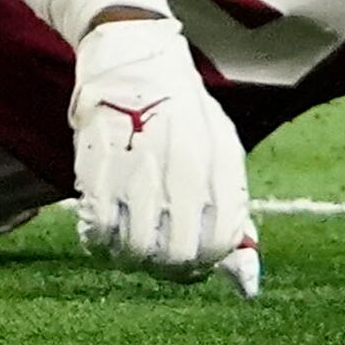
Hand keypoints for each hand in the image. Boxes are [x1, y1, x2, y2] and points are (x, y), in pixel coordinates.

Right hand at [71, 15, 259, 294]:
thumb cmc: (185, 117)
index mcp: (221, 166)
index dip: (207, 263)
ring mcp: (139, 170)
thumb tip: (248, 285)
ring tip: (132, 242)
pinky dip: (100, 243)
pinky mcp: (96, 168)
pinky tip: (105, 229)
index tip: (195, 258)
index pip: (221, 243)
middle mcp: (182, 170)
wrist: (136, 60)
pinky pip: (97, 232)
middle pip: (178, 256)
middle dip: (170, 268)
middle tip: (161, 258)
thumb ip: (236, 219)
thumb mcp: (222, 157)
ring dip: (133, 259)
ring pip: (135, 252)